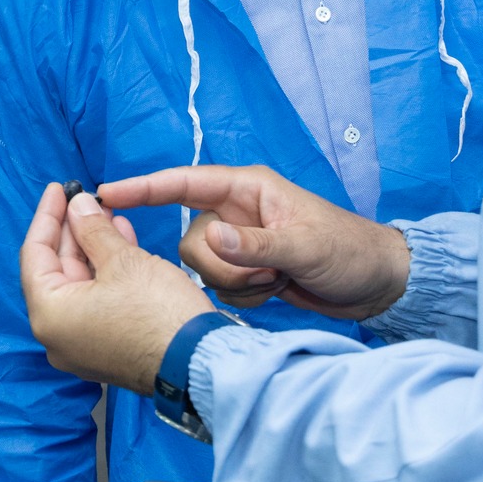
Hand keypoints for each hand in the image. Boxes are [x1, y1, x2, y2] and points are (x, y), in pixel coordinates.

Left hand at [21, 183, 214, 395]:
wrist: (200, 362)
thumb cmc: (158, 311)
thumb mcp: (123, 260)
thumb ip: (93, 229)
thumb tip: (77, 204)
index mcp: (49, 315)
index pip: (34, 254)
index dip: (47, 215)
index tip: (58, 187)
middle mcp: (56, 335)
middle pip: (56, 270)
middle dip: (75, 230)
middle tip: (89, 199)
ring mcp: (81, 346)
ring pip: (80, 285)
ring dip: (94, 248)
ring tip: (110, 214)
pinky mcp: (105, 348)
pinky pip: (96, 302)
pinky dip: (106, 273)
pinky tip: (122, 243)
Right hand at [97, 165, 411, 320]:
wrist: (378, 285)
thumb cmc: (348, 251)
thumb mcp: (304, 247)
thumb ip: (254, 245)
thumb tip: (208, 239)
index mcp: (247, 189)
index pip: (183, 183)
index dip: (142, 187)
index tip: (105, 194)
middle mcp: (237, 213)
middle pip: (190, 240)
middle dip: (222, 266)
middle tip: (265, 275)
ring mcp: (240, 244)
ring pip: (202, 269)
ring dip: (237, 285)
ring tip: (277, 282)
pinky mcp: (246, 272)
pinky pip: (219, 289)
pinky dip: (244, 298)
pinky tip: (276, 293)